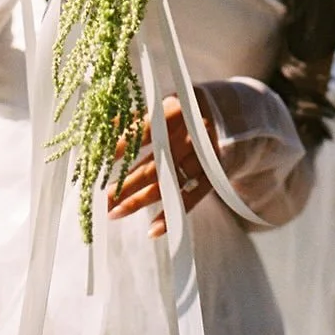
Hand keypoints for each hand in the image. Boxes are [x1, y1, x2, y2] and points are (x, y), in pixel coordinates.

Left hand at [106, 91, 220, 237]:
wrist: (237, 118)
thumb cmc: (190, 109)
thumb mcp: (169, 104)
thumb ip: (142, 117)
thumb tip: (101, 129)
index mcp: (177, 111)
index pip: (143, 129)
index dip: (121, 144)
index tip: (98, 158)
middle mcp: (190, 136)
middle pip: (153, 163)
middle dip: (125, 183)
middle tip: (101, 198)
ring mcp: (203, 158)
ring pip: (167, 184)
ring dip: (139, 200)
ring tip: (114, 213)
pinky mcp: (213, 177)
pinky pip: (190, 199)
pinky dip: (171, 215)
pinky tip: (151, 230)